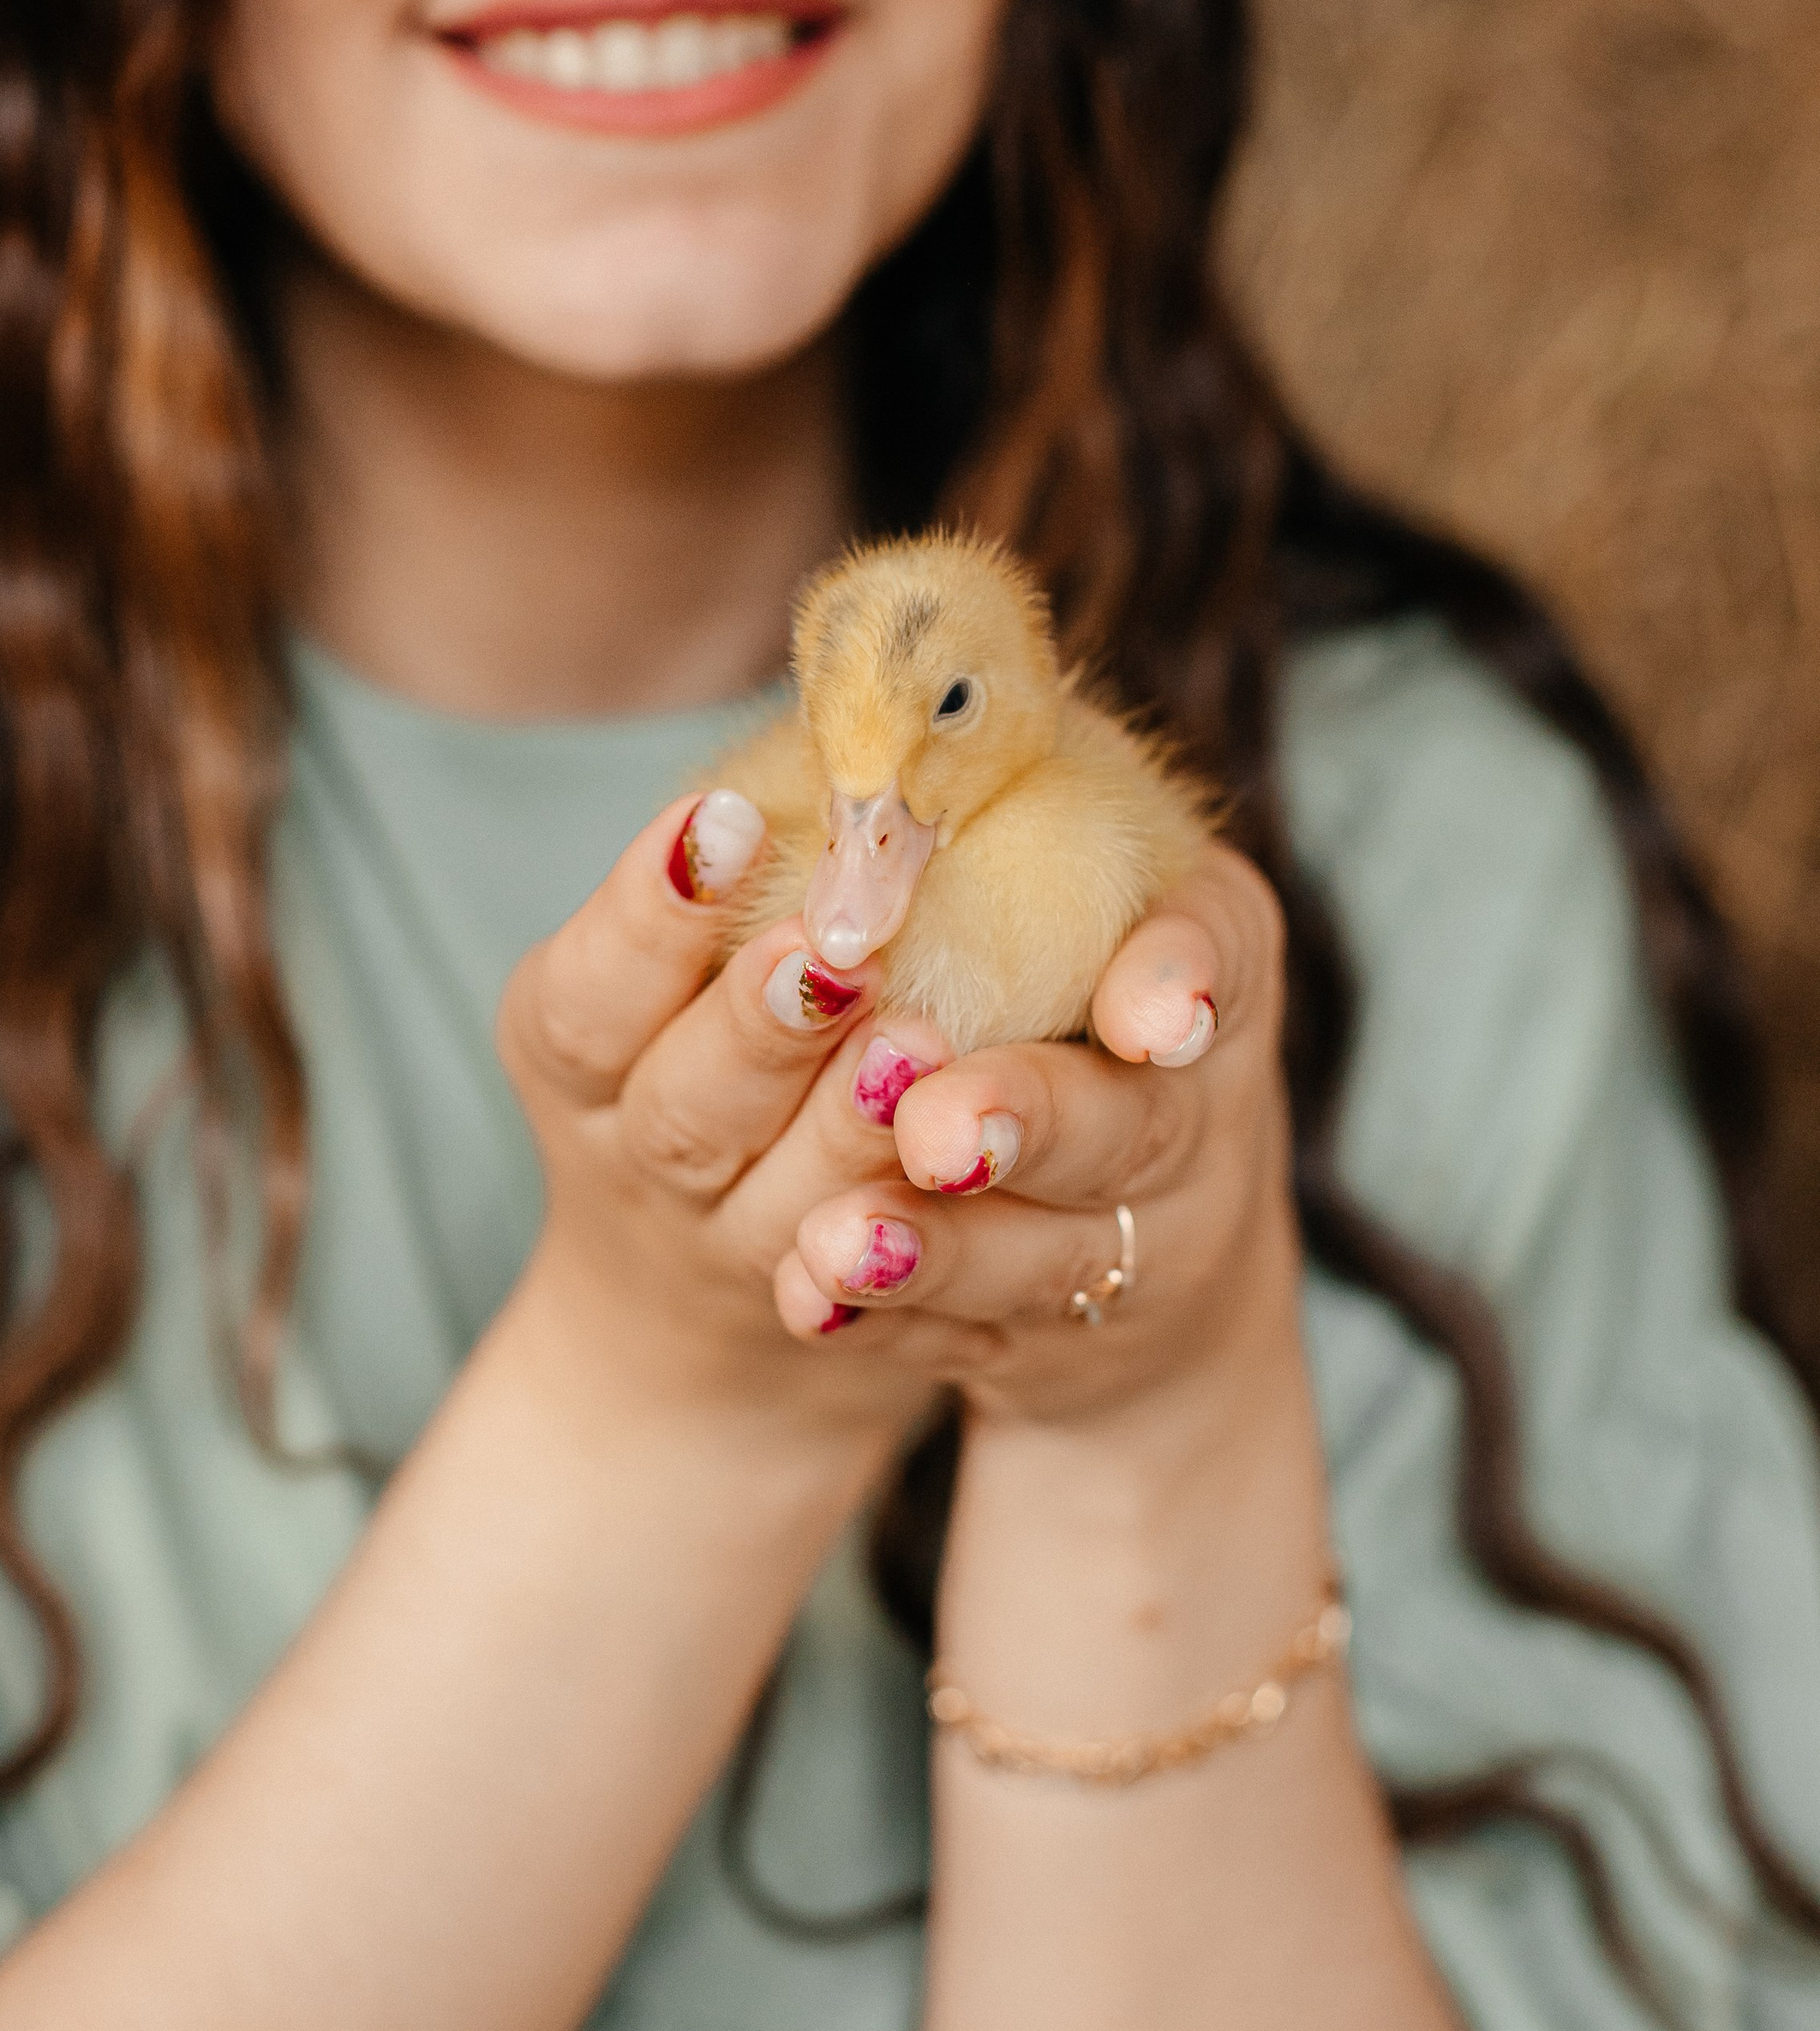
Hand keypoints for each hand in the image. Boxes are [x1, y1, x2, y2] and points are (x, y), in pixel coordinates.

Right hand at [494, 789, 956, 1457]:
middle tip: (838, 948)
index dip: (646, 913)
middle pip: (684, 1111)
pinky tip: (980, 1201)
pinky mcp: (831, 1327)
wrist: (693, 1285)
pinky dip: (920, 1263)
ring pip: (785, 1214)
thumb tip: (860, 685)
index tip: (722, 816)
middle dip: (759, 1026)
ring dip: (850, 1136)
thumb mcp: (669, 951)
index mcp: (575, 1046)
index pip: (588, 990)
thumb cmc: (702, 1034)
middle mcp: (637, 1159)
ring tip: (922, 1048)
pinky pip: (877, 1312)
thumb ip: (748, 853)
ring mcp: (732, 1257)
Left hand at [774, 850, 1299, 1444]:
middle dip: (1023, 1121)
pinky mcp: (1043, 1337)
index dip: (1184, 974)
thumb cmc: (1076, 985)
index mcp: (1209, 958)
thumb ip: (1000, 794)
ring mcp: (1124, 1244)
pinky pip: (965, 1336)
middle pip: (1121, 1129)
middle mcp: (1187, 1112)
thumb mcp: (1089, 868)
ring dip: (934, 1246)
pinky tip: (809, 1298)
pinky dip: (888, 1321)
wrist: (1139, 1230)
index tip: (1153, 1014)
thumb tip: (870, 693)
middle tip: (933, 1126)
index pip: (1221, 946)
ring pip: (1034, 1257)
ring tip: (838, 1239)